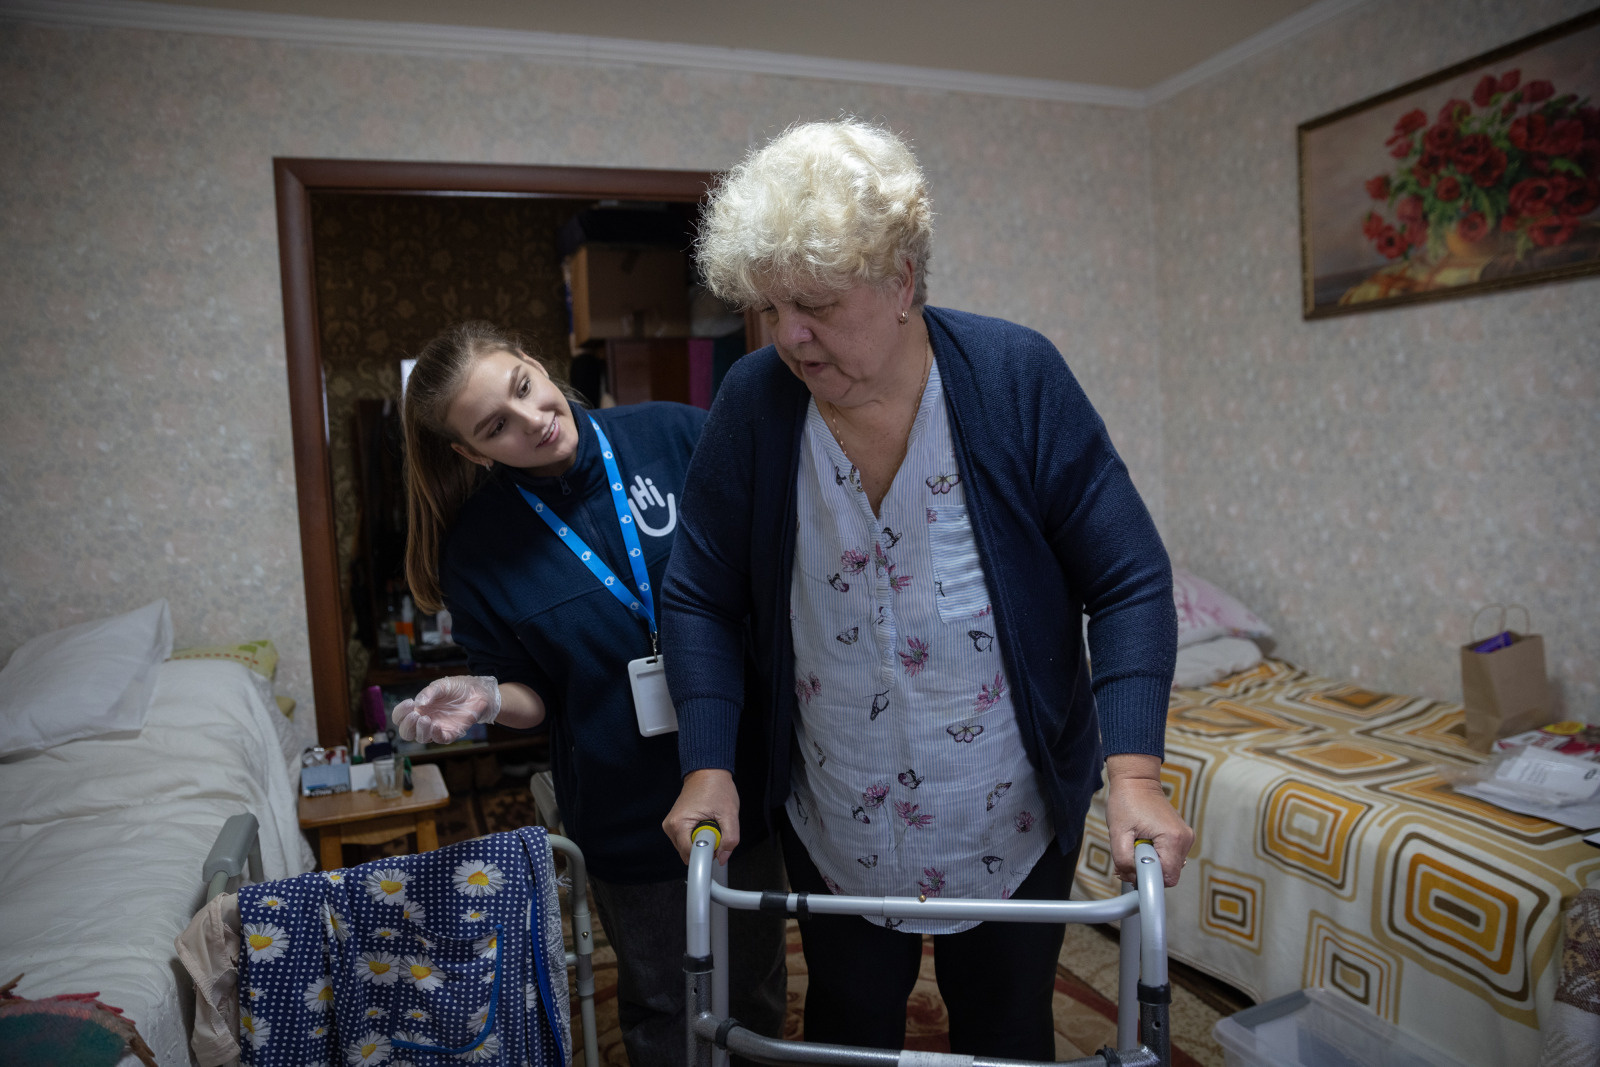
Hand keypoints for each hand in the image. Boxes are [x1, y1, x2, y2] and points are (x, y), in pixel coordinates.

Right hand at [391, 675, 501, 744]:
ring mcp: (437, 728)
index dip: (400, 713)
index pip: (400, 717)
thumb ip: (429, 693)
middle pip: (406, 732)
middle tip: (415, 714)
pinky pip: (439, 739)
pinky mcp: (451, 733)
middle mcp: (425, 720)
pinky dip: (435, 735)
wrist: (477, 691)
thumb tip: (418, 705)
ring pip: (421, 738)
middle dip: (406, 725)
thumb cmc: (457, 688)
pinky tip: (435, 725)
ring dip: (420, 730)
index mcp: (419, 709)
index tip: (409, 703)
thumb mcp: (441, 685)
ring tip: (425, 718)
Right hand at [662, 769, 739, 865]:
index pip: (690, 855)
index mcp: (679, 824)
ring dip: (702, 842)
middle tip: (715, 829)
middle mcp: (670, 826)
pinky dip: (698, 837)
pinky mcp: (674, 825)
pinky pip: (687, 841)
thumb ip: (730, 839)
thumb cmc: (716, 787)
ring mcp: (671, 826)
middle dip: (705, 847)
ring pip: (688, 849)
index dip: (707, 853)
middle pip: (688, 854)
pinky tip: (704, 823)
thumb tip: (722, 857)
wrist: (707, 772)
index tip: (717, 843)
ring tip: (710, 823)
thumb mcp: (729, 814)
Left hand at [1104, 754, 1193, 887]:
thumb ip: (1124, 860)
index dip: (1148, 878)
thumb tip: (1134, 878)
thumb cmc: (1127, 802)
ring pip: (1168, 867)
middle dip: (1147, 870)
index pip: (1167, 878)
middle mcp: (1185, 840)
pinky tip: (1144, 842)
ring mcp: (1185, 838)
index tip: (1133, 868)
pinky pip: (1169, 857)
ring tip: (1137, 843)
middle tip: (1131, 852)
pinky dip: (1156, 855)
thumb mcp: (1118, 833)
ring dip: (1150, 862)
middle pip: (1168, 874)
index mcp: (1174, 839)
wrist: (1136, 782)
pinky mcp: (1181, 837)